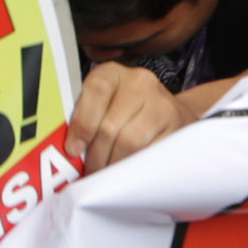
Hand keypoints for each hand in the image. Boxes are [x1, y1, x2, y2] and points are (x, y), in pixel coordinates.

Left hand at [70, 61, 188, 171]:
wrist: (169, 110)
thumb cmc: (125, 110)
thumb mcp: (102, 104)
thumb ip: (84, 119)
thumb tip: (71, 149)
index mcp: (113, 73)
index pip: (96, 91)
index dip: (83, 124)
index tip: (74, 150)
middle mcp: (139, 82)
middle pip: (110, 125)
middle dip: (96, 156)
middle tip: (89, 173)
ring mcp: (161, 103)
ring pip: (130, 142)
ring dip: (114, 164)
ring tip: (105, 174)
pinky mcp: (176, 126)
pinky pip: (150, 153)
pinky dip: (134, 168)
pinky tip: (126, 173)